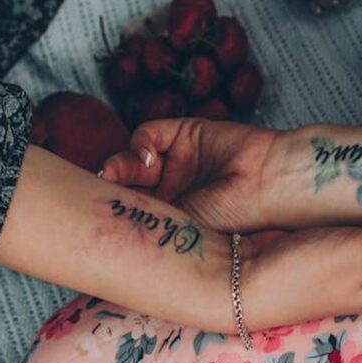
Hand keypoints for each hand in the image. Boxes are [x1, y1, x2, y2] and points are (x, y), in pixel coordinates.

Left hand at [101, 118, 283, 232]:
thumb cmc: (232, 221)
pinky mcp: (184, 134)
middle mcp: (172, 190)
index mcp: (172, 218)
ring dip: (121, 165)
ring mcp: (177, 161)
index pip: (130, 210)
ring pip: (133, 158)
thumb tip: (103, 223)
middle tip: (97, 193)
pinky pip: (148, 134)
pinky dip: (140, 144)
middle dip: (109, 185)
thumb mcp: (179, 228)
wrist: (269, 186)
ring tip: (115, 175)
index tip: (92, 215)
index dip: (110, 208)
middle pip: (126, 182)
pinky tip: (149, 159)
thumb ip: (145, 218)